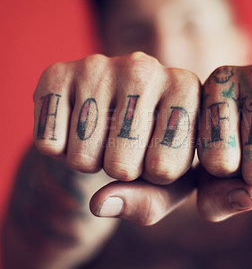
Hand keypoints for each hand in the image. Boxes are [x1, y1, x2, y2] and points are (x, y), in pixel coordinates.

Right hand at [34, 52, 199, 223]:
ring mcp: (100, 65)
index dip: (156, 177)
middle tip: (125, 148)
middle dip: (121, 172)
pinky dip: (58, 151)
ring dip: (89, 163)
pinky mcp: (57, 72)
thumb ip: (150, 204)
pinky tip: (74, 127)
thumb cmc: (149, 151)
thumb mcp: (168, 184)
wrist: (109, 120)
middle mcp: (147, 67)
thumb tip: (101, 203)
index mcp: (186, 88)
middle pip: (122, 165)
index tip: (158, 154)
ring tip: (102, 137)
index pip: (165, 168)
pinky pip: (49, 144)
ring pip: (83, 157)